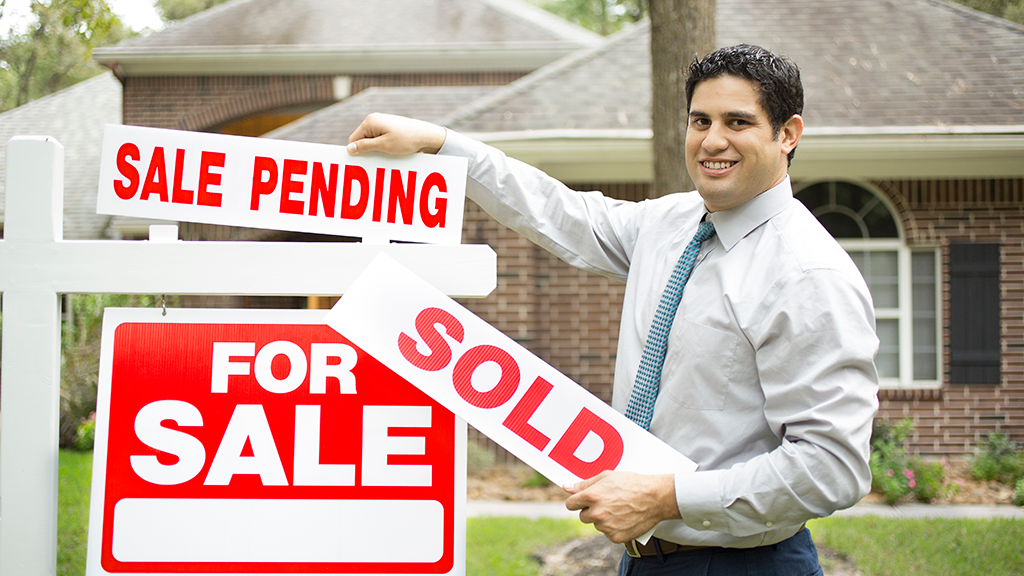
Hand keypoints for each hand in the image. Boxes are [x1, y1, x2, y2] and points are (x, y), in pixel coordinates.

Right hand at [346, 113, 446, 155]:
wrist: (425, 135)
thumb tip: (350, 148)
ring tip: (384, 156)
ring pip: (370, 140)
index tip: (361, 163)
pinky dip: (380, 146)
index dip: (355, 152)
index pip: (353, 139)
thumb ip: (365, 146)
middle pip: (361, 139)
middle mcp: (374, 120)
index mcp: (370, 122)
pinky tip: (388, 152)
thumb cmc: (406, 140)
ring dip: (374, 149)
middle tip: (373, 160)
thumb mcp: (384, 145)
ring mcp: (381, 122)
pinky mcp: (388, 127)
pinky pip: (378, 138)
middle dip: (365, 151)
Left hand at [563, 471, 679, 542]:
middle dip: (590, 510)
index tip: (583, 500)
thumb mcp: (607, 477)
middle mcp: (597, 513)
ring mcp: (606, 527)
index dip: (577, 501)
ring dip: (603, 519)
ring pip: (596, 525)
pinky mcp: (615, 537)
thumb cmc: (631, 483)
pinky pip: (608, 533)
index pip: (570, 504)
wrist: (655, 497)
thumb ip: (584, 484)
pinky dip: (613, 528)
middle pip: (582, 516)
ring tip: (619, 509)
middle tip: (606, 503)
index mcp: (591, 496)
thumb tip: (566, 487)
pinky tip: (624, 518)